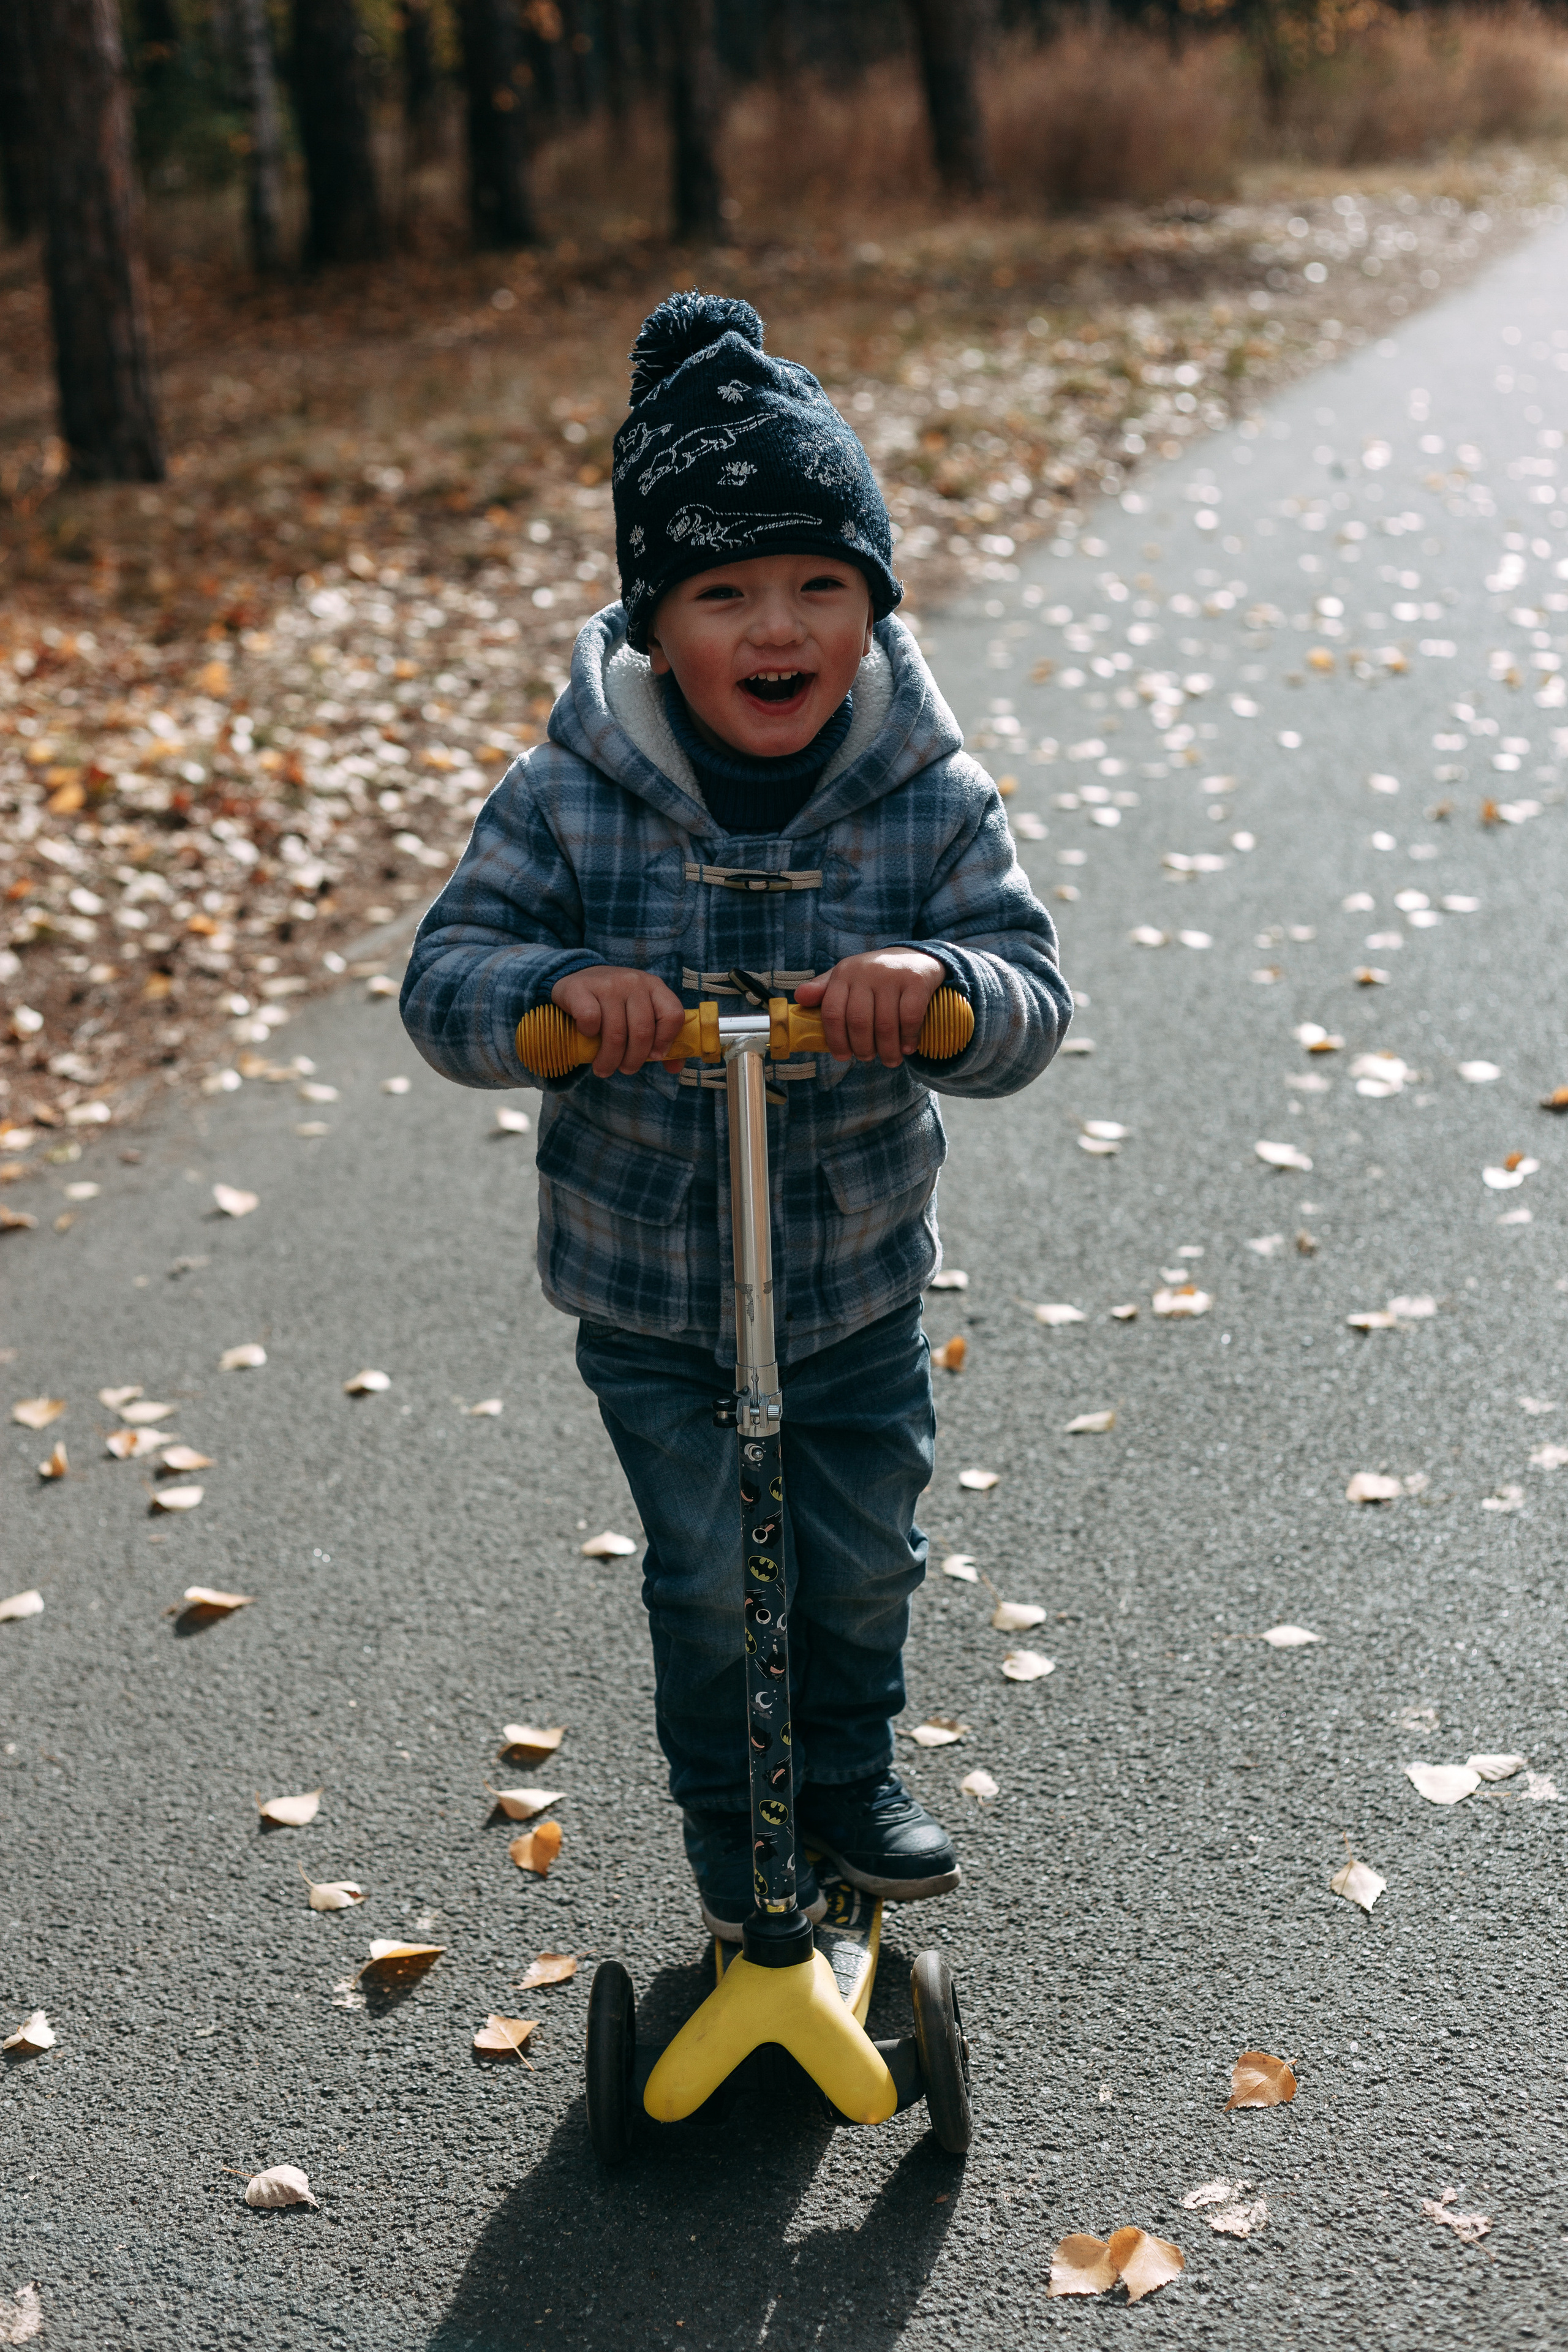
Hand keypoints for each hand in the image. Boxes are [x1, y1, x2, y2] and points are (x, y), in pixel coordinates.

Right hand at [551, 966, 686, 1077]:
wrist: (576, 981)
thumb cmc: (614, 1006)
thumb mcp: (640, 1014)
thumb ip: (660, 1039)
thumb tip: (674, 1067)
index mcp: (654, 986)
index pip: (672, 1015)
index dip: (666, 1041)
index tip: (654, 1056)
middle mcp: (633, 982)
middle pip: (643, 1031)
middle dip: (634, 1060)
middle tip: (626, 1069)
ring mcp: (607, 984)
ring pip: (616, 1034)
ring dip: (609, 1059)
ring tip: (604, 1068)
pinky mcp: (580, 988)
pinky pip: (590, 1020)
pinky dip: (589, 1035)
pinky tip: (588, 1036)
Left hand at [794, 950, 945, 1067]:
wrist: (917, 957)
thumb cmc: (876, 976)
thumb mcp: (847, 978)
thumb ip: (824, 990)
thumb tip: (799, 998)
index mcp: (844, 973)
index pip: (832, 1012)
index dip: (835, 1040)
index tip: (842, 1056)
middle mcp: (866, 972)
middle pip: (858, 1022)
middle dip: (862, 1048)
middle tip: (867, 1058)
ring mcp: (892, 976)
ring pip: (884, 1024)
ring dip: (887, 1050)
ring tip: (889, 1060)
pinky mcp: (917, 981)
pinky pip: (909, 1018)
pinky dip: (908, 1038)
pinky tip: (907, 1048)